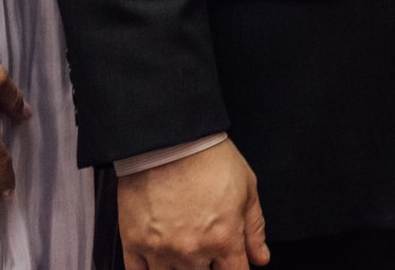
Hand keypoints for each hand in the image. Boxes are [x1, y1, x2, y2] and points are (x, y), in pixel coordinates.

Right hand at [119, 140, 270, 269]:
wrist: (168, 137)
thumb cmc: (207, 157)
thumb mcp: (246, 187)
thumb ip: (254, 228)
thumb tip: (260, 258)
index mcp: (223, 238)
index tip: (230, 264)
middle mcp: (192, 251)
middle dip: (208, 268)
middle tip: (206, 252)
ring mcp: (160, 251)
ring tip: (184, 251)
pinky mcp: (134, 244)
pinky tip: (158, 261)